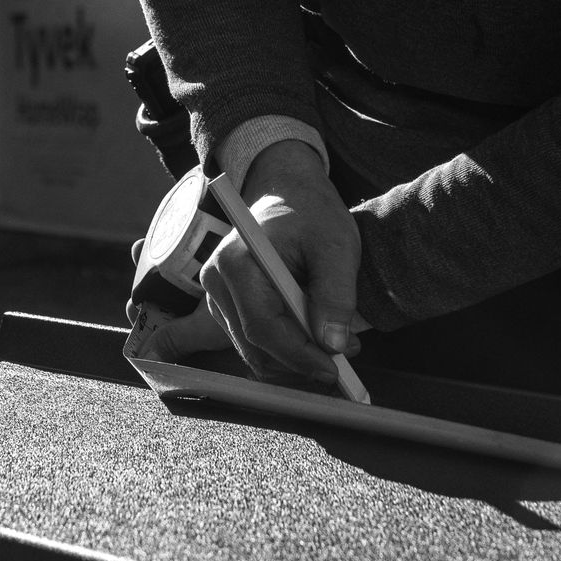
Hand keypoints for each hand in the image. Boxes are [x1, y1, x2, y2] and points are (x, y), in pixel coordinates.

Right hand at [199, 140, 362, 384]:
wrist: (287, 192)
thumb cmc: (311, 212)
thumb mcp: (337, 245)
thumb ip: (336, 294)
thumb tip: (333, 343)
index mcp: (237, 262)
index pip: (262, 327)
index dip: (299, 355)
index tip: (334, 368)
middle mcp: (216, 282)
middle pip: (255, 347)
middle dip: (300, 362)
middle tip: (344, 361)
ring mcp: (217, 297)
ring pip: (253, 352)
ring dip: (295, 360)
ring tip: (336, 345)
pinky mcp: (226, 307)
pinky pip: (253, 343)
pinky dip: (285, 350)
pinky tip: (315, 337)